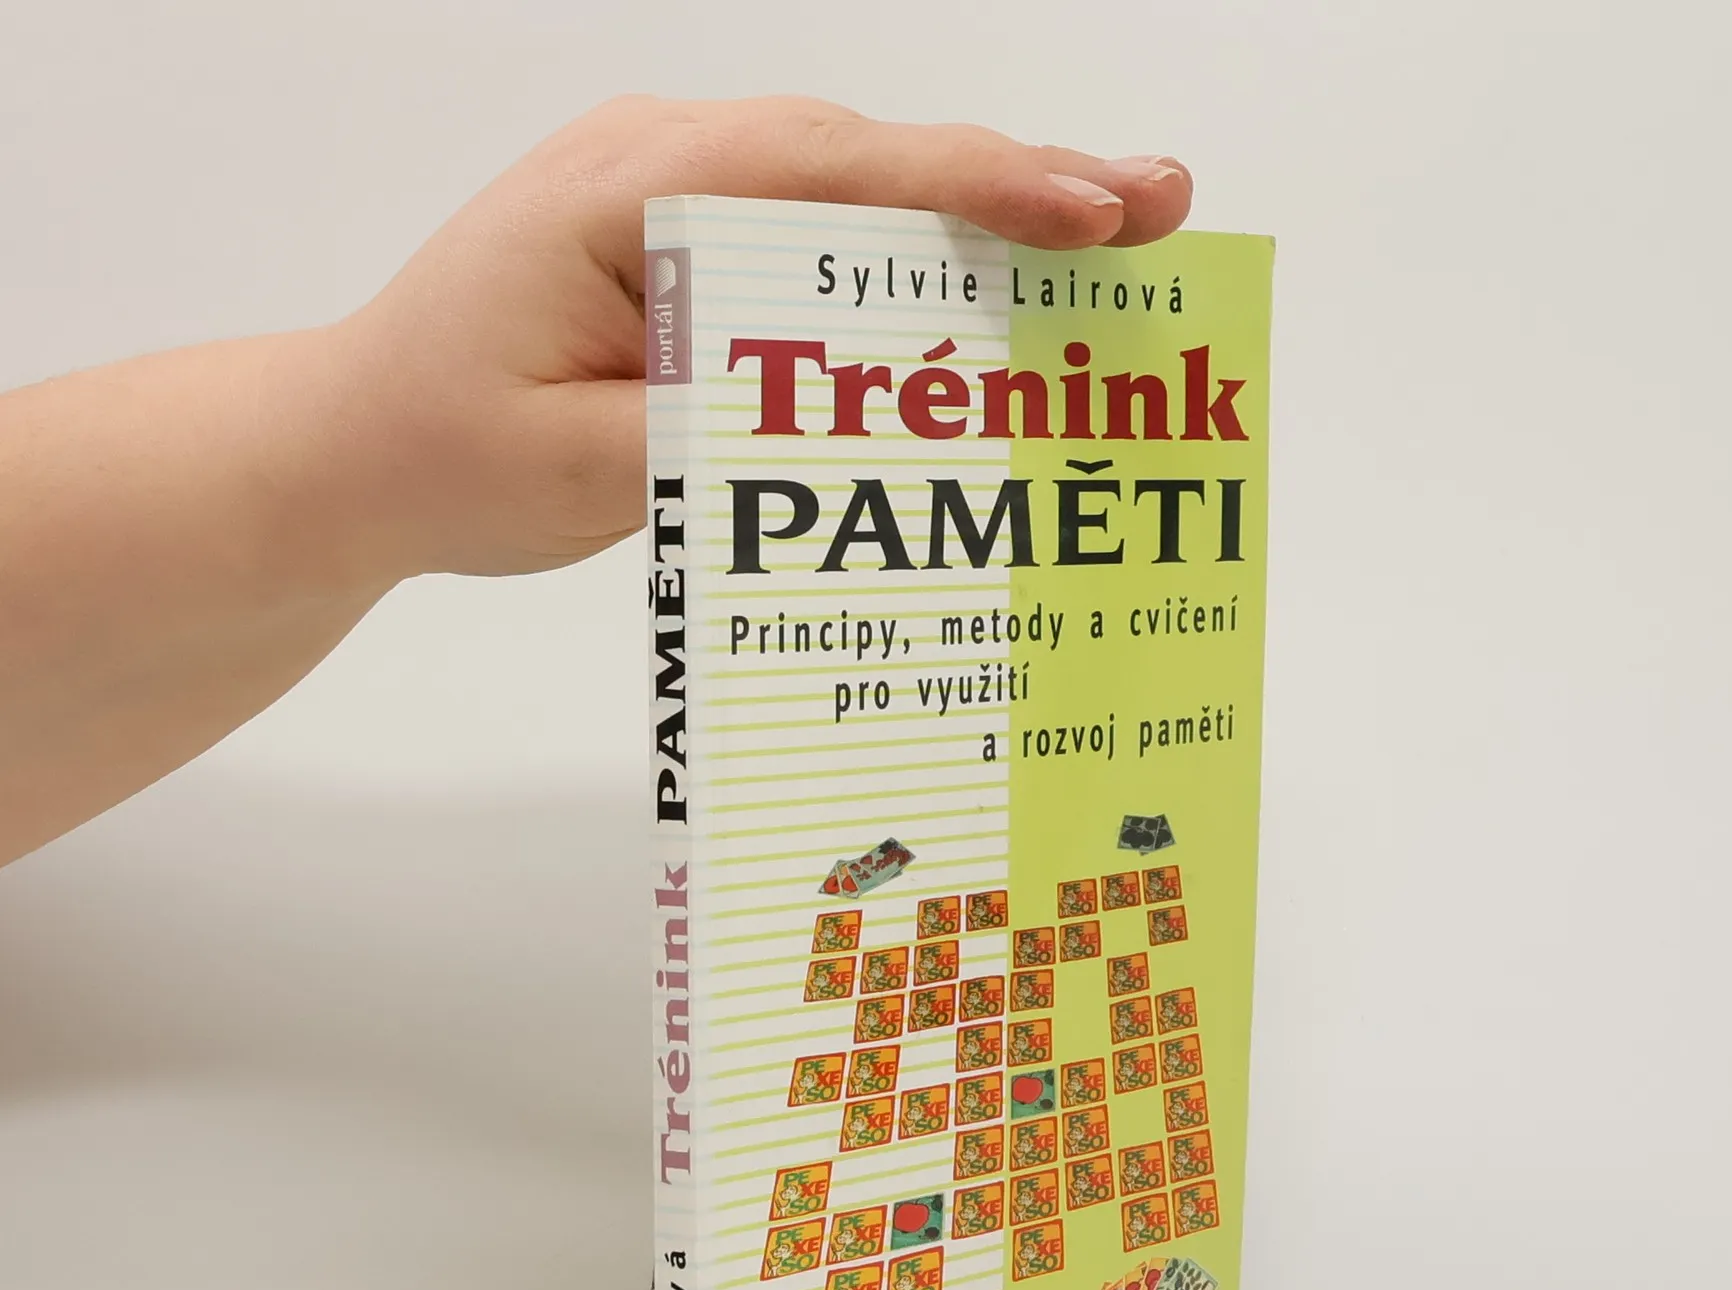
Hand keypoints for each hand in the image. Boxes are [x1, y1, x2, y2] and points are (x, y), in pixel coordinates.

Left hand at [334, 96, 1193, 579]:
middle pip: (868, 161)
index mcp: (624, 192)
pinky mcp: (696, 248)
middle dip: (1018, 185)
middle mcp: (663, 165)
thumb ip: (699, 437)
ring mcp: (680, 196)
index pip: (824, 170)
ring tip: (1112, 242)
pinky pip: (824, 239)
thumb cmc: (440, 447)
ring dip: (983, 221)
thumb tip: (846, 420)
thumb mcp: (564, 469)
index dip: (969, 188)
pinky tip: (994, 294)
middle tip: (1155, 208)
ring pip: (860, 193)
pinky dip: (916, 264)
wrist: (358, 443)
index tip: (1086, 208)